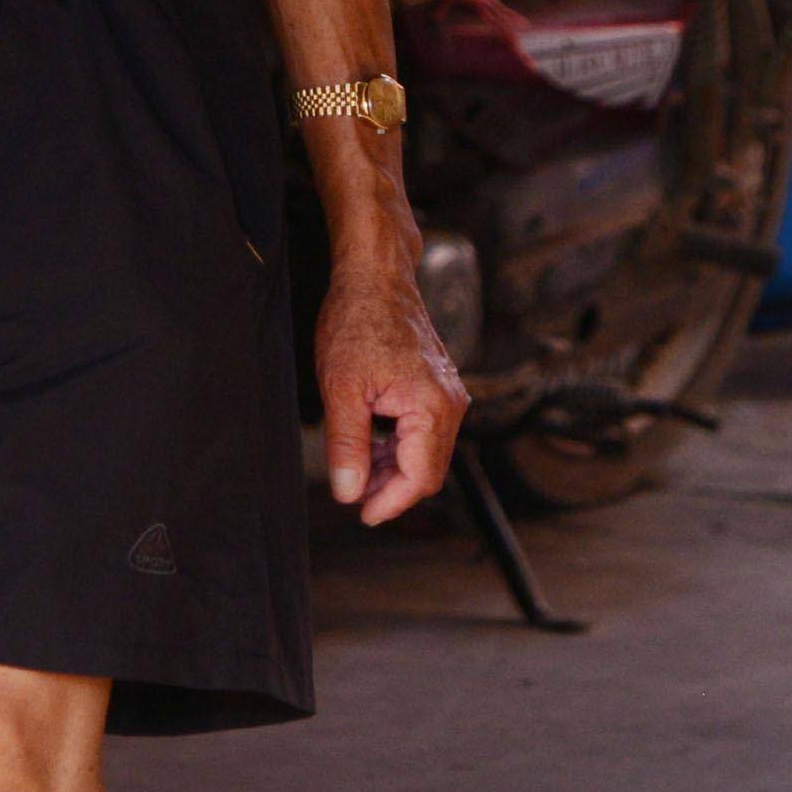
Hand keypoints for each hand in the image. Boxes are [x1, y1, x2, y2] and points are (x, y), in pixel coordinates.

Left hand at [318, 269, 465, 526]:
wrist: (374, 277)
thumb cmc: (358, 321)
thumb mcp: (341, 389)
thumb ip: (348, 446)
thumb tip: (349, 492)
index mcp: (433, 407)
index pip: (420, 478)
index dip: (390, 503)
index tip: (362, 514)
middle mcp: (450, 403)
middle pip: (427, 470)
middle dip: (390, 487)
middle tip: (353, 493)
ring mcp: (447, 394)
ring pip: (425, 452)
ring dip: (393, 467)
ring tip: (355, 468)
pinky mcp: (437, 386)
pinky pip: (423, 431)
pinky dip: (398, 445)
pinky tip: (370, 443)